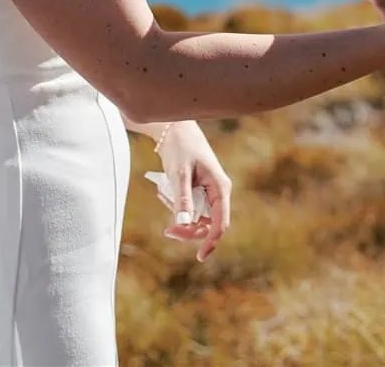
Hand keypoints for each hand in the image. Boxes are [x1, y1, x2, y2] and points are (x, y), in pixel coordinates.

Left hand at [152, 120, 231, 261]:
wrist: (173, 127)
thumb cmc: (180, 147)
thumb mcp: (179, 174)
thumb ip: (182, 199)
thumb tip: (184, 225)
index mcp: (220, 188)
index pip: (220, 223)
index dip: (211, 241)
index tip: (199, 257)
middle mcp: (217, 192)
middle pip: (206, 225)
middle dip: (187, 230)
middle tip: (167, 231)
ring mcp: (207, 192)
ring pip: (196, 218)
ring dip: (179, 216)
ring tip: (163, 194)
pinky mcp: (197, 190)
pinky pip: (188, 208)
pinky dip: (176, 206)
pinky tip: (164, 191)